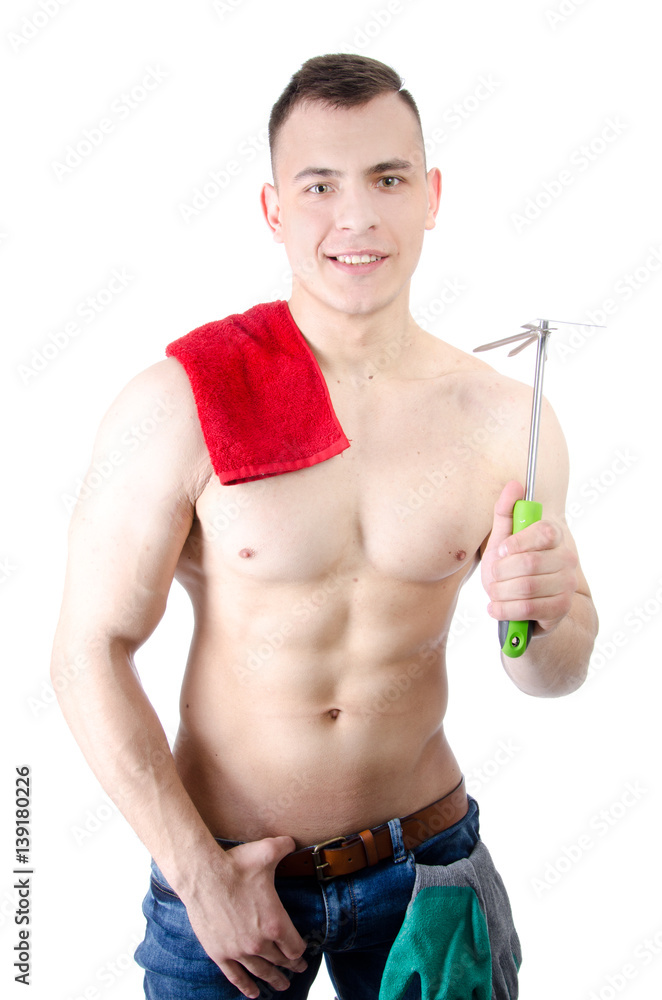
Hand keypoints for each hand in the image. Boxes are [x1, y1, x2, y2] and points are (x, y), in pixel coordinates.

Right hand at [180, 835, 307, 997]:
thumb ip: (285, 846)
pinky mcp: (219, 953)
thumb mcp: (267, 851)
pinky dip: (246, 986)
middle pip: (280, 961)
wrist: (202, 875)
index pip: (295, 946)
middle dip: (291, 966)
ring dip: (273, 980)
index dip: (301, 952)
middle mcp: (259, 942)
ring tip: (282, 986)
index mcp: (274, 922)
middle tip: (298, 970)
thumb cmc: (235, 864)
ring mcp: (238, 950)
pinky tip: (254, 993)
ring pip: (261, 972)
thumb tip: (294, 841)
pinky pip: (236, 976)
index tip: (304, 953)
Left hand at [481, 481, 577, 635]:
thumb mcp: (502, 540)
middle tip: (493, 577)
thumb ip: (505, 513)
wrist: (523, 607)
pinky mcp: (561, 609)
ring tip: (495, 592)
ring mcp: (566, 585)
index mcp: (554, 537)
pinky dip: (504, 609)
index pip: (544, 532)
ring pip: (525, 587)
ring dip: (500, 592)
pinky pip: (527, 608)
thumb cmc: (510, 570)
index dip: (517, 543)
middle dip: (501, 573)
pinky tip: (496, 607)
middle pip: (529, 563)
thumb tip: (514, 484)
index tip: (500, 552)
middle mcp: (566, 559)